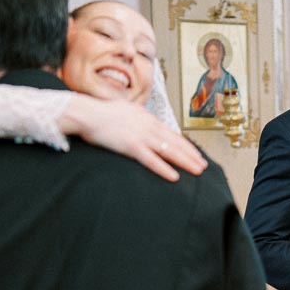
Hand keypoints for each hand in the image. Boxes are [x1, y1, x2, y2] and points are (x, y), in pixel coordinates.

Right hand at [59, 97, 206, 180]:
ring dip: (185, 161)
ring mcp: (140, 135)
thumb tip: (144, 126)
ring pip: (168, 151)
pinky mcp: (130, 145)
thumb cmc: (100, 113)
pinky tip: (174, 177)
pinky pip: (150, 159)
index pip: (171, 133)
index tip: (196, 153)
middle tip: (204, 166)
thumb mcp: (124, 112)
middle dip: (191, 154)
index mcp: (146, 117)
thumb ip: (136, 119)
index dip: (185, 144)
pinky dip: (163, 168)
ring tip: (198, 171)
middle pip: (175, 142)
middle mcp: (147, 125)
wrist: (85, 112)